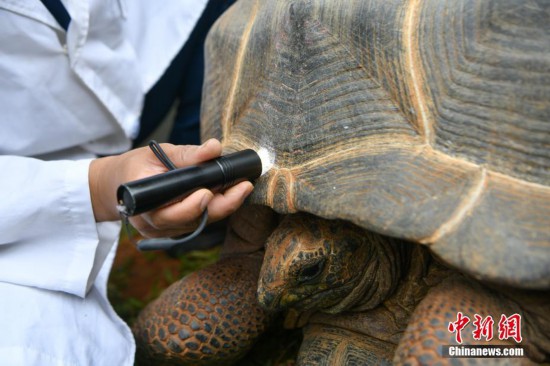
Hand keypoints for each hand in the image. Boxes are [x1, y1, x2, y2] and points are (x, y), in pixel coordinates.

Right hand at [89, 139, 252, 237]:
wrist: (118, 185)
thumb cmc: (137, 167)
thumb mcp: (158, 153)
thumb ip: (187, 154)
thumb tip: (214, 147)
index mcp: (142, 203)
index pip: (169, 212)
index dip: (192, 206)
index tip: (210, 192)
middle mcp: (152, 223)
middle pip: (191, 222)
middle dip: (221, 206)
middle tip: (244, 187)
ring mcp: (163, 232)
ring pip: (199, 224)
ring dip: (223, 207)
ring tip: (242, 187)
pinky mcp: (174, 232)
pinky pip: (198, 224)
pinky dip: (215, 210)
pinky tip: (230, 195)